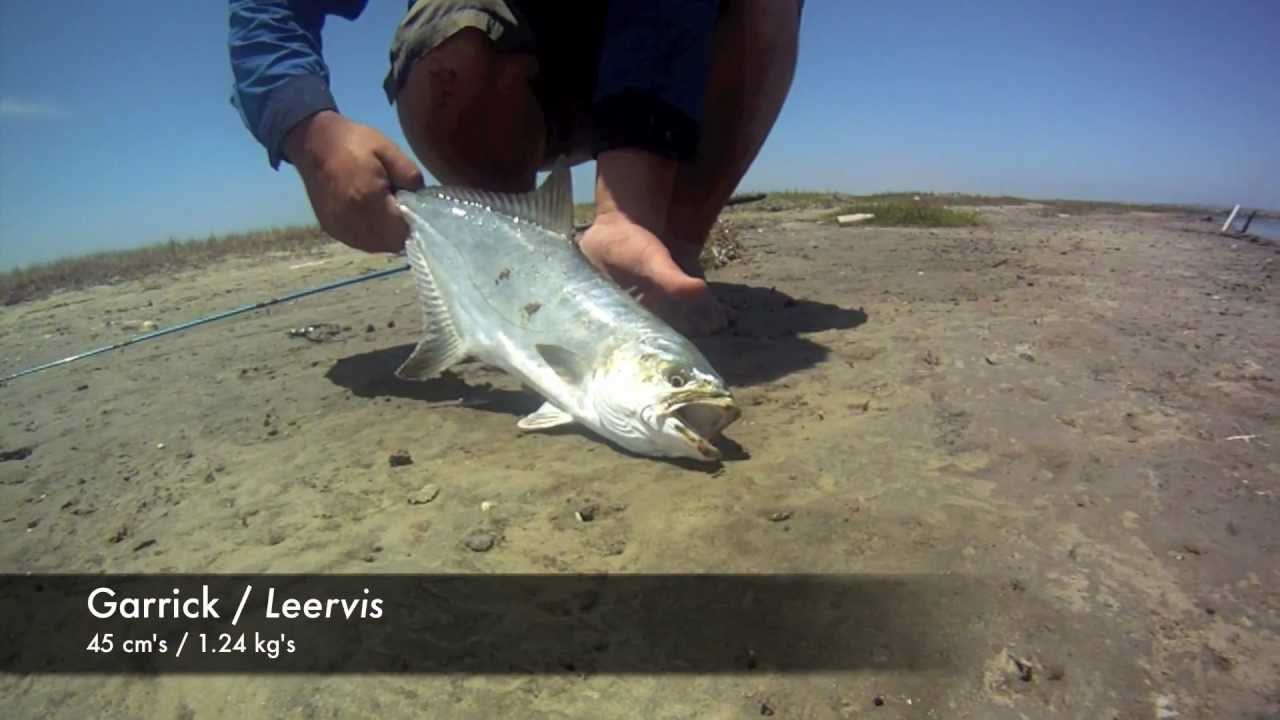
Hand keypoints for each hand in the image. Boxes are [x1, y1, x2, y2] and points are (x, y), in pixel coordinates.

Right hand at [283, 111, 424, 253]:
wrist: (314, 142)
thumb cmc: (354, 142)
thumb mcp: (389, 149)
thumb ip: (410, 176)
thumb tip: (419, 199)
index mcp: (368, 199)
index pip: (402, 229)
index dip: (414, 222)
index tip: (413, 206)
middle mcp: (353, 220)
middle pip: (391, 243)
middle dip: (401, 229)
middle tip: (400, 207)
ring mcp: (340, 228)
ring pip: (377, 246)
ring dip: (386, 234)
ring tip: (385, 210)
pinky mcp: (332, 229)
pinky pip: (361, 242)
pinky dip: (371, 234)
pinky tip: (371, 215)